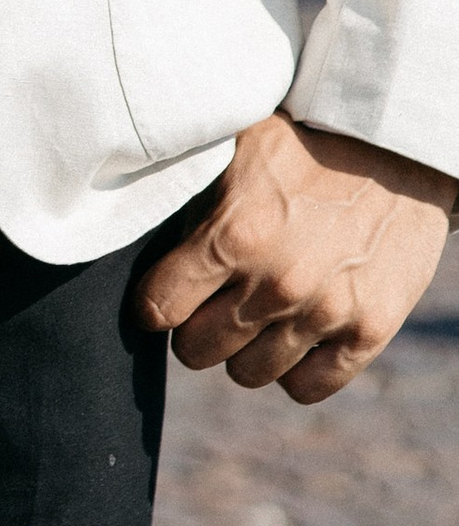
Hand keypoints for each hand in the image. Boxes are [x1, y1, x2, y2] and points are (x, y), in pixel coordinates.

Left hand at [135, 111, 456, 403]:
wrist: (396, 146)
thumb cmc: (304, 139)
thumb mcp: (233, 146)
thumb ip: (187, 189)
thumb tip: (128, 210)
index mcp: (232, 235)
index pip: (158, 308)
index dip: (153, 303)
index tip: (163, 295)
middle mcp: (276, 283)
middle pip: (197, 350)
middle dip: (195, 327)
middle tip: (210, 302)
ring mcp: (325, 312)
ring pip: (248, 374)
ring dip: (243, 349)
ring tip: (253, 315)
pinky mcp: (369, 331)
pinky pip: (306, 387)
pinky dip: (294, 370)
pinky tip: (293, 336)